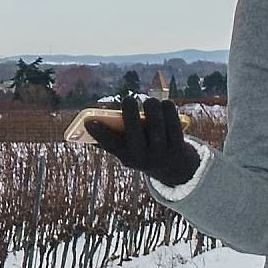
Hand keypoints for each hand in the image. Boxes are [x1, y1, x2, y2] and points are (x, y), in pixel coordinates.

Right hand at [76, 92, 202, 186]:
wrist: (173, 168)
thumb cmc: (144, 148)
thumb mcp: (129, 146)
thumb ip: (114, 133)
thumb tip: (92, 117)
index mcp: (127, 157)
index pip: (110, 145)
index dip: (98, 133)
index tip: (89, 120)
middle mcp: (142, 159)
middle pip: (134, 134)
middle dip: (130, 114)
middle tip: (128, 99)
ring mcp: (161, 154)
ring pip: (156, 127)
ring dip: (152, 109)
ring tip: (149, 101)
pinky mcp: (178, 147)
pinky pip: (173, 124)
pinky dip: (168, 111)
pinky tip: (165, 104)